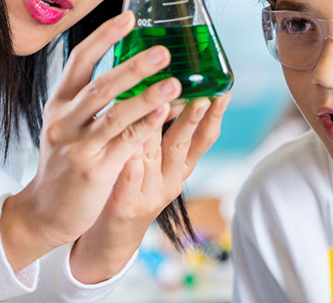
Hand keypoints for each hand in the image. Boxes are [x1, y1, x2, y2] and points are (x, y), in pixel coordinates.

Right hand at [0, 11, 182, 272]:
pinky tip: (166, 112)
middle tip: (163, 52)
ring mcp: (78, 145)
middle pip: (100, 85)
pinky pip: (125, 143)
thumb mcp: (69, 124)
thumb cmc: (66, 162)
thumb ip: (94, 99)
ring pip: (114, 115)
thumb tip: (136, 68)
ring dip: (147, 96)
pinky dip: (146, 125)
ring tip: (175, 82)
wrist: (45, 211)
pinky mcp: (94, 169)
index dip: (106, 37)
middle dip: (133, 67)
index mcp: (59, 102)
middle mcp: (65, 120)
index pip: (80, 60)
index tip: (130, 17)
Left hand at [69, 91, 230, 283]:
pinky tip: (132, 143)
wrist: (109, 241)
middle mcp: (169, 181)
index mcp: (178, 169)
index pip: (204, 139)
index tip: (223, 92)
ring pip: (154, 155)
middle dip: (193, 118)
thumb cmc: (128, 190)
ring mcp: (148, 193)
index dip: (215, 116)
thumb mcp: (153, 163)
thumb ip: (162, 133)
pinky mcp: (126, 206)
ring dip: (158, 128)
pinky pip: (130, 178)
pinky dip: (133, 160)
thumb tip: (168, 90)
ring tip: (161, 104)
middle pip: (184, 144)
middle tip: (202, 95)